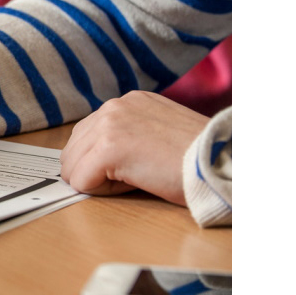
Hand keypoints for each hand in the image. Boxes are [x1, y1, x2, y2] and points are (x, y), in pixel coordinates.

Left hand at [60, 91, 208, 204]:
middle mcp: (114, 107)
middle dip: (94, 172)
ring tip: (137, 178)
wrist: (222, 163)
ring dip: (99, 181)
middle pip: (73, 150)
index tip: (134, 166)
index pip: (86, 135)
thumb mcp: (158, 133)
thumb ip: (128, 135)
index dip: (101, 161)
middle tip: (134, 177)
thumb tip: (96, 160)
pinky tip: (134, 184)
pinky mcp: (108, 149)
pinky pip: (81, 181)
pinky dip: (102, 192)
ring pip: (73, 167)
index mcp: (127, 102)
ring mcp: (108, 125)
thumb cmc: (198, 158)